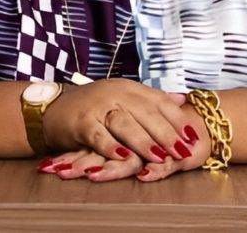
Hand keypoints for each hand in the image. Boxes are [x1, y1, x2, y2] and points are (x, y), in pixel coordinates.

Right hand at [38, 103, 211, 181]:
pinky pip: (99, 135)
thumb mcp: (123, 97)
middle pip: (145, 113)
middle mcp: (115, 93)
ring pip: (125, 123)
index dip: (177, 118)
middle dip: (166, 133)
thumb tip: (182, 98)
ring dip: (143, 141)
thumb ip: (152, 99)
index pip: (159, 101)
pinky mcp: (81, 121)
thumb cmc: (93, 107)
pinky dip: (111, 147)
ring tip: (160, 156)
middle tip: (183, 151)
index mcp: (129, 88)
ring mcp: (97, 106)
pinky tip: (123, 157)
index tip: (193, 136)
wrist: (53, 108)